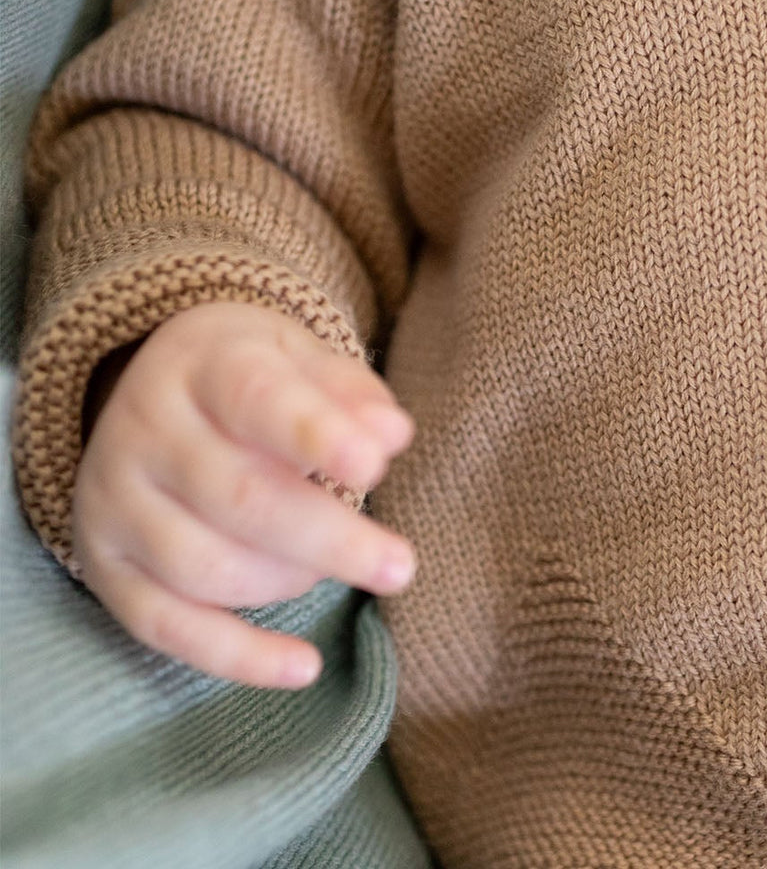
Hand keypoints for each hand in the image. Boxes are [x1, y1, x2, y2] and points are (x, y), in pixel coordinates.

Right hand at [72, 301, 415, 689]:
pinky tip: (304, 667)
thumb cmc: (255, 375)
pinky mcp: (105, 566)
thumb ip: (350, 394)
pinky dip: (237, 656)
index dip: (315, 435)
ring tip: (344, 567)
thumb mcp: (302, 358)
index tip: (374, 468)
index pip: (256, 399)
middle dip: (328, 539)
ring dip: (290, 582)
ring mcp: (115, 501)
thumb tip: (392, 435)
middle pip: (237, 496)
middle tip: (400, 566)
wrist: (153, 387)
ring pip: (203, 567)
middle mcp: (145, 429)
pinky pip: (165, 627)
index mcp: (203, 364)